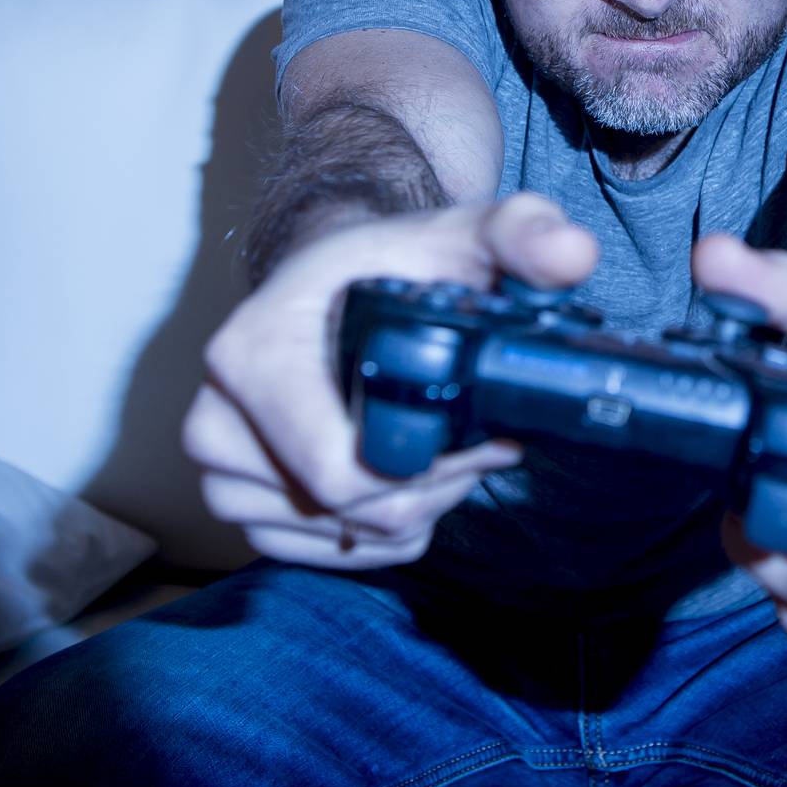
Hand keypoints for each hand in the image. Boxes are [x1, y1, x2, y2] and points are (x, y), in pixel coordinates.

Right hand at [186, 193, 598, 570]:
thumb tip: (571, 253)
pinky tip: (410, 477)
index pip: (340, 470)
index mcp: (249, 354)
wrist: (334, 286)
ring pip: (343, 537)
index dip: (431, 468)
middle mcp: (214, 422)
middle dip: (432, 486)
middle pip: (347, 511)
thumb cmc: (389, 264)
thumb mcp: (459, 234)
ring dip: (412, 508)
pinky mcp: (243, 511)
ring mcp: (222, 476)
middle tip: (475, 441)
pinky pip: (332, 555)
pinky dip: (386, 529)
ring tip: (438, 447)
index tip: (486, 433)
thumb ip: (520, 231)